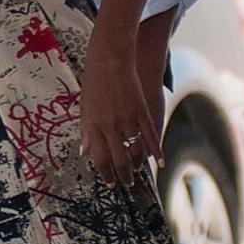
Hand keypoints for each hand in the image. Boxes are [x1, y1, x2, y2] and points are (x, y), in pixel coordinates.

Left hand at [79, 35, 162, 185]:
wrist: (110, 60)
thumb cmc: (94, 82)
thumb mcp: (84, 107)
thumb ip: (87, 131)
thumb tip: (85, 151)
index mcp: (94, 126)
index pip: (100, 158)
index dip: (105, 173)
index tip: (109, 181)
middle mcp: (111, 126)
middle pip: (119, 159)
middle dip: (123, 175)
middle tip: (125, 183)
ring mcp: (128, 120)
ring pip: (136, 151)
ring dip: (137, 165)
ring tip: (137, 173)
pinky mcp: (142, 112)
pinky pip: (151, 137)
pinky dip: (156, 151)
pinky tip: (159, 161)